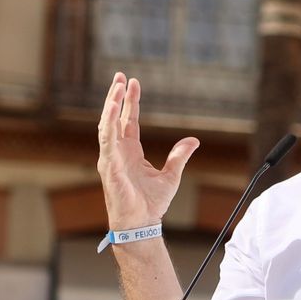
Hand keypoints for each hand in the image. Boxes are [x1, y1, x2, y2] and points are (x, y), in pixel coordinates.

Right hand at [96, 73, 198, 231]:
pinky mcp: (109, 166)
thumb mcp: (171, 175)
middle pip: (115, 117)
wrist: (141, 223)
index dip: (130, 101)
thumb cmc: (151, 204)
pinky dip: (109, 124)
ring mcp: (110, 158)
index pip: (128, 120)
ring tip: (115, 87)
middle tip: (119, 75)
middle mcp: (117, 152)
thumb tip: (193, 140)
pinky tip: (112, 109)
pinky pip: (107, 141)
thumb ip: (179, 156)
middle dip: (116, 96)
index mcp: (130, 151)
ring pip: (107, 125)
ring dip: (110, 105)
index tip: (131, 82)